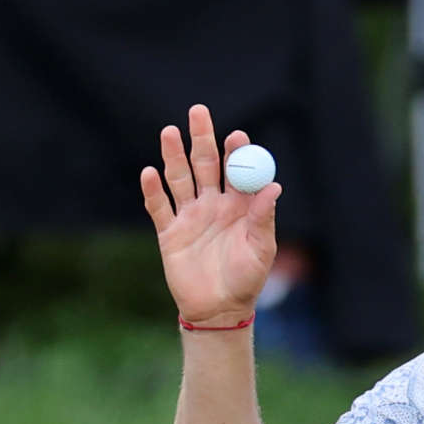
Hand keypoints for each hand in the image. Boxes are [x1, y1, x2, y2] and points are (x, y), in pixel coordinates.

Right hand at [140, 104, 280, 325]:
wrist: (219, 311)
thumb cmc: (247, 280)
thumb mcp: (261, 250)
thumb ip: (263, 217)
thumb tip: (273, 186)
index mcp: (239, 206)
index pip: (237, 170)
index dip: (235, 151)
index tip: (236, 136)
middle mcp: (213, 204)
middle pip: (205, 164)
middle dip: (201, 138)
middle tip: (198, 112)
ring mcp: (190, 216)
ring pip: (180, 178)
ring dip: (173, 156)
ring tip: (169, 132)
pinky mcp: (169, 233)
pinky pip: (159, 207)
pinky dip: (153, 190)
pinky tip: (150, 173)